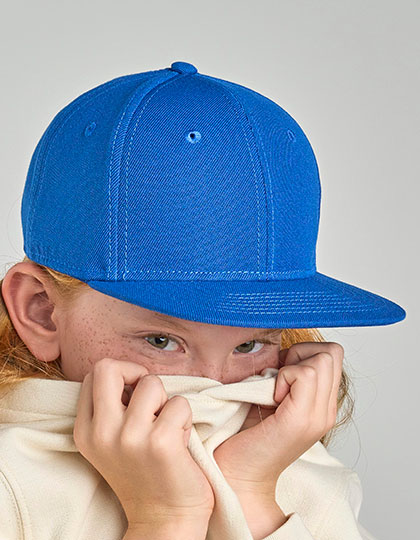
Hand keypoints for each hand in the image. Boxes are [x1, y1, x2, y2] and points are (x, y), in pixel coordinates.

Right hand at [73, 358, 214, 526]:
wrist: (164, 519)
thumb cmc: (145, 473)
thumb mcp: (111, 442)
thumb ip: (112, 408)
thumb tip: (134, 374)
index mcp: (86, 431)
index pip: (95, 374)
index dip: (122, 376)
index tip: (136, 395)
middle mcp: (102, 433)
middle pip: (109, 367)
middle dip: (136, 372)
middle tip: (151, 397)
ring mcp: (129, 437)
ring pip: (153, 383)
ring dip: (167, 401)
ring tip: (168, 425)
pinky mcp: (160, 442)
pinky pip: (180, 403)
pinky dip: (186, 418)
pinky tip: (182, 442)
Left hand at [213, 342, 343, 498]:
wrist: (236, 475)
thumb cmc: (245, 435)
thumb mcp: (271, 397)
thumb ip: (286, 376)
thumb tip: (283, 349)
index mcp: (321, 405)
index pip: (332, 355)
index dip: (304, 352)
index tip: (280, 371)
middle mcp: (326, 411)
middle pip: (333, 352)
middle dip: (302, 353)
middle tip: (279, 377)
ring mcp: (318, 416)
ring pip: (324, 358)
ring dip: (293, 365)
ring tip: (275, 389)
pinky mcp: (301, 420)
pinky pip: (306, 374)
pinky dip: (285, 375)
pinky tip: (271, 397)